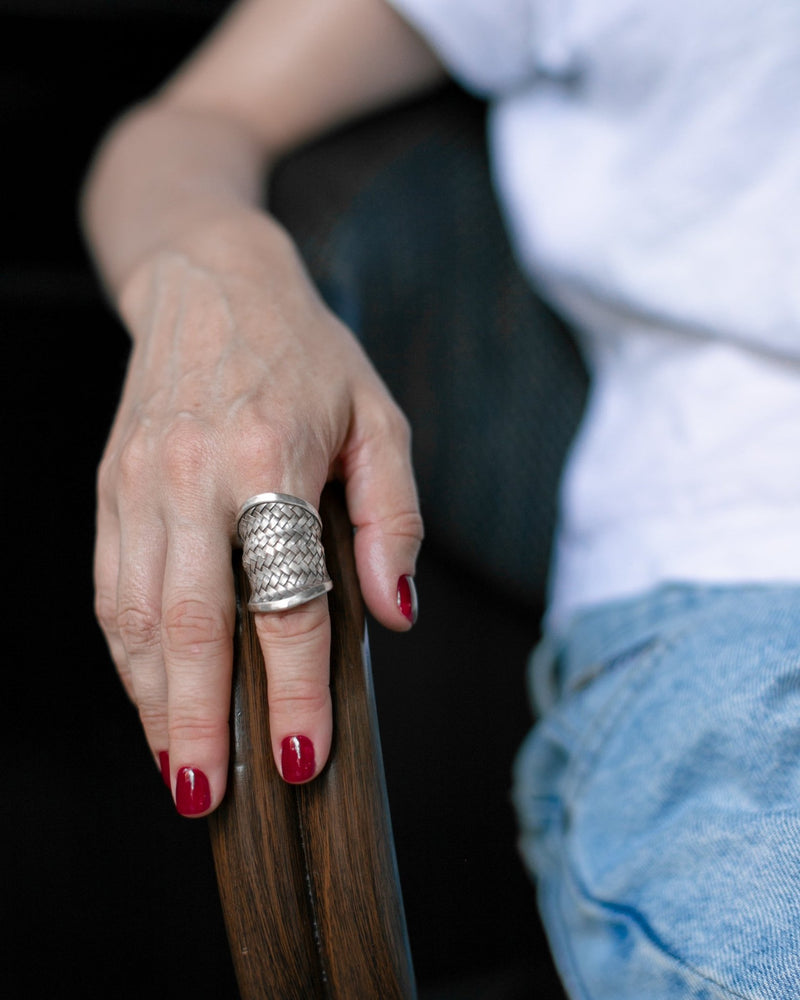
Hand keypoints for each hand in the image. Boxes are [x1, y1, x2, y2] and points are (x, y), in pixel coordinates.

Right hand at [94, 213, 421, 815]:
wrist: (209, 282)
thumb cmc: (307, 355)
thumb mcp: (379, 418)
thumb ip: (395, 516)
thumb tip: (394, 612)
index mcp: (270, 455)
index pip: (286, 597)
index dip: (292, 686)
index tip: (299, 755)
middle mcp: (193, 474)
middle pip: (192, 623)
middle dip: (200, 721)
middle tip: (211, 800)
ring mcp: (140, 482)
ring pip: (138, 617)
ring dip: (154, 703)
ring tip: (179, 771)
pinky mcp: (111, 488)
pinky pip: (112, 589)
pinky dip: (128, 657)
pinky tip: (149, 699)